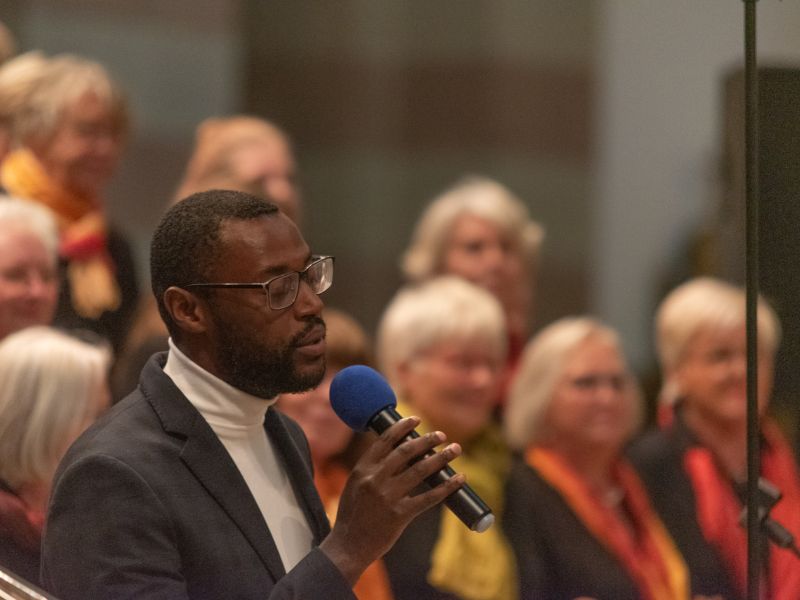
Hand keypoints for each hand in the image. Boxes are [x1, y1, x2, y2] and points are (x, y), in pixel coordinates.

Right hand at [319, 416, 463, 583]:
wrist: (348, 546)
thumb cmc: (353, 514)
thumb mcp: (355, 484)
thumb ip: (372, 468)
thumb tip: (399, 450)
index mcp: (362, 469)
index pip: (385, 440)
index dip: (403, 427)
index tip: (417, 419)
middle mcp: (375, 479)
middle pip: (406, 451)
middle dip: (427, 440)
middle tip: (441, 435)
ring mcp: (388, 497)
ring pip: (420, 470)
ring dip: (441, 458)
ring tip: (455, 449)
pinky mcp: (400, 515)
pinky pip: (428, 498)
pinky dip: (446, 487)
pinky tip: (458, 479)